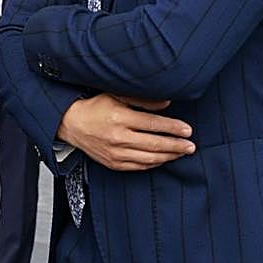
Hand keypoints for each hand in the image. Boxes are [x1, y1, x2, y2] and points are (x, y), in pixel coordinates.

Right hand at [56, 94, 193, 171]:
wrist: (72, 124)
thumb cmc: (95, 107)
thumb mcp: (116, 95)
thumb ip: (142, 99)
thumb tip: (167, 104)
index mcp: (120, 118)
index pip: (153, 124)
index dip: (172, 128)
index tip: (187, 130)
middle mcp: (118, 137)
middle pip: (154, 144)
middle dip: (176, 145)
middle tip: (191, 145)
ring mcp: (115, 153)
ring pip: (149, 159)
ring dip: (168, 156)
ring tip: (182, 153)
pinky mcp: (113, 164)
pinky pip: (139, 167)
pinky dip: (154, 164)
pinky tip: (163, 159)